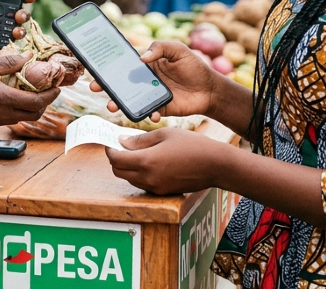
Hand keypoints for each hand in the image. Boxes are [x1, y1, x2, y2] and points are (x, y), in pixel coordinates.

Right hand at [0, 51, 60, 126]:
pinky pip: (10, 118)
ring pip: (23, 117)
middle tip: (48, 90)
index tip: (58, 87)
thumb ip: (9, 62)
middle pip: (34, 114)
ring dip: (32, 107)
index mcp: (4, 98)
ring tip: (32, 92)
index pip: (38, 102)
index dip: (51, 95)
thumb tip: (28, 57)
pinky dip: (18, 109)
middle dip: (45, 103)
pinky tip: (13, 97)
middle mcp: (3, 113)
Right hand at [90, 41, 218, 120]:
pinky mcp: (160, 109)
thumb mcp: (178, 49)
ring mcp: (151, 96)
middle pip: (121, 84)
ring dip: (119, 104)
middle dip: (106, 87)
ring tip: (112, 106)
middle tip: (95, 87)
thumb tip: (141, 58)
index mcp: (147, 65)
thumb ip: (159, 48)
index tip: (96, 69)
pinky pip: (149, 113)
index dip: (109, 66)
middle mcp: (145, 81)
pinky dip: (149, 114)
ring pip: (130, 100)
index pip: (124, 64)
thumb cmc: (194, 66)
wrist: (210, 89)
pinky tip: (153, 114)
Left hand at [106, 128, 227, 194]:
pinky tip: (149, 162)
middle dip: (115, 160)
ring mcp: (155, 187)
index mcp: (146, 161)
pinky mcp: (163, 192)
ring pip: (130, 179)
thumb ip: (141, 139)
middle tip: (121, 148)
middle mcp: (148, 178)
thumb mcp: (165, 134)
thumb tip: (123, 141)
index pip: (115, 159)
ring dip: (127, 168)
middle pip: (118, 172)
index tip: (111, 142)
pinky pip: (142, 184)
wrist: (216, 165)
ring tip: (136, 153)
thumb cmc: (193, 145)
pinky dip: (139, 174)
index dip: (110, 150)